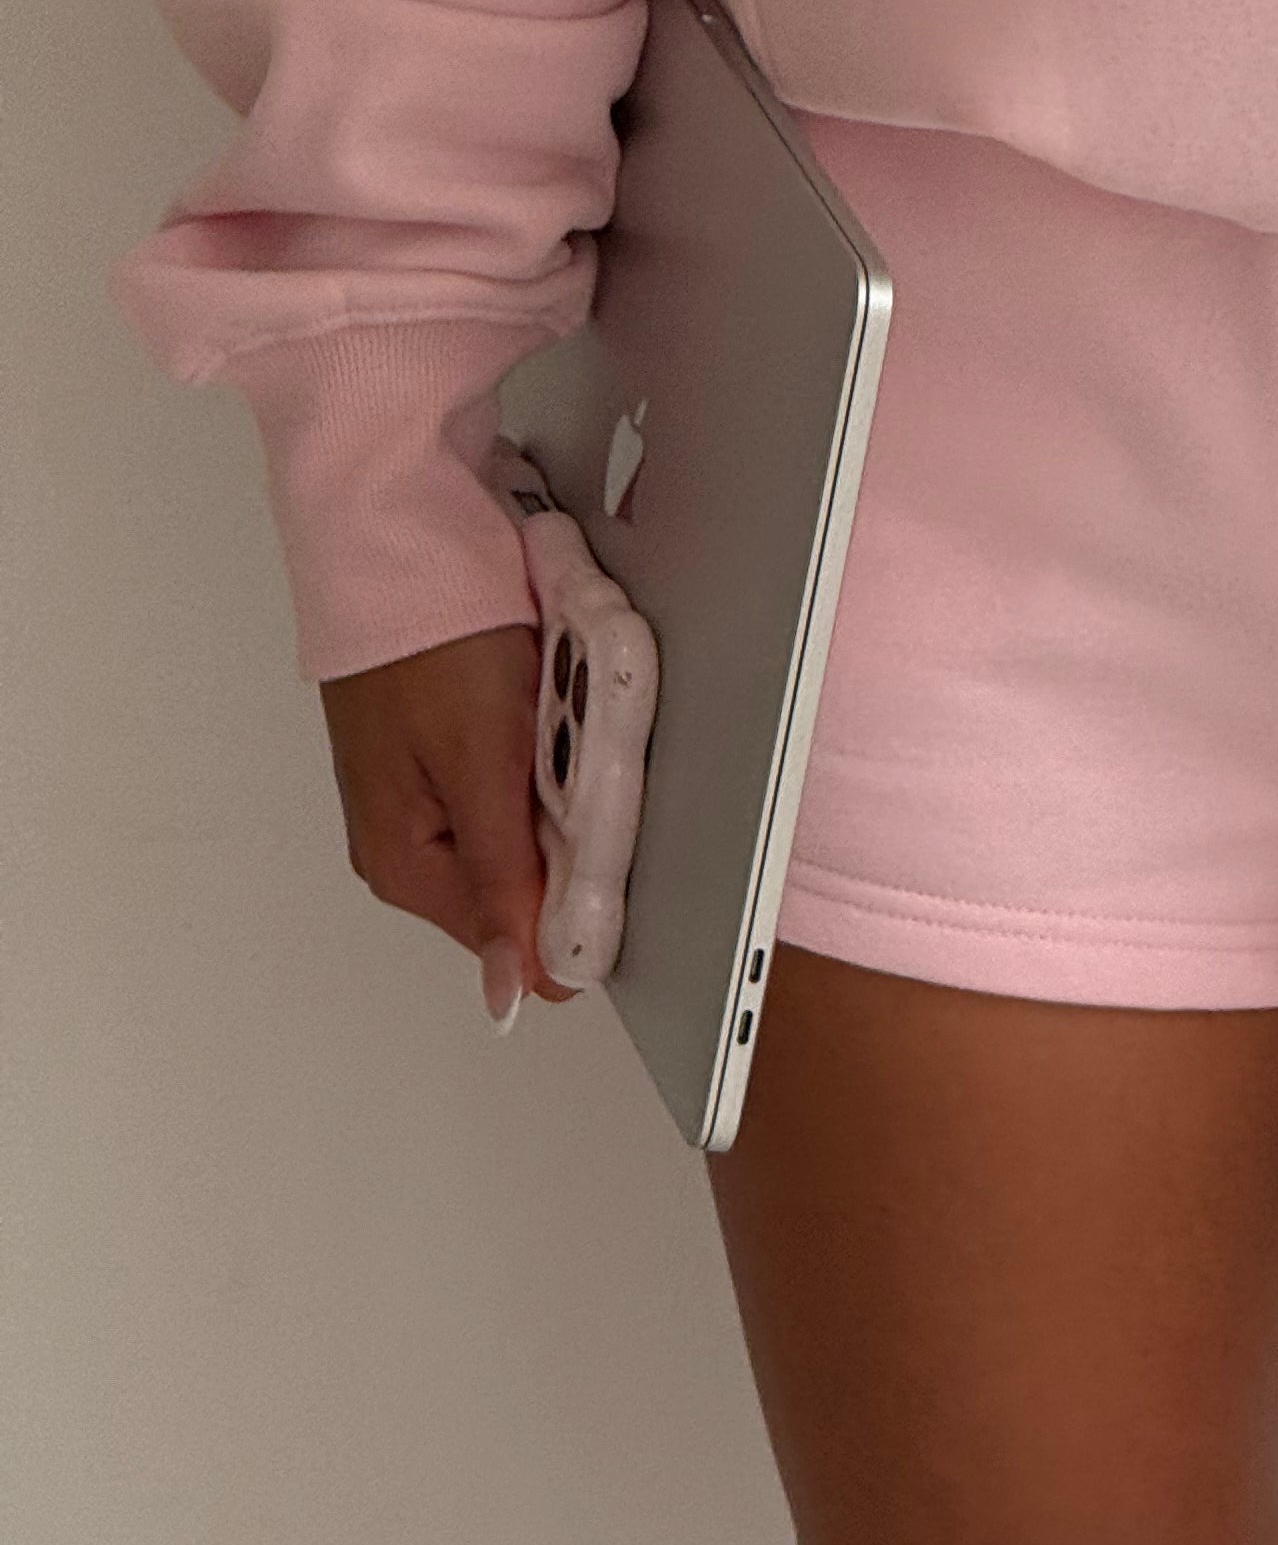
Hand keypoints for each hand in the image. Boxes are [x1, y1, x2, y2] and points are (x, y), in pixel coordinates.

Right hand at [322, 620, 581, 1019]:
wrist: (399, 544)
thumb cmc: (435, 646)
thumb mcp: (481, 767)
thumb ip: (501, 882)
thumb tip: (513, 1000)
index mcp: (405, 868)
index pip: (516, 941)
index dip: (576, 908)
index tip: (612, 851)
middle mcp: (405, 848)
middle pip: (521, 886)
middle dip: (565, 840)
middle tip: (575, 763)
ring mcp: (421, 799)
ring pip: (522, 832)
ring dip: (553, 794)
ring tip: (555, 727)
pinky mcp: (439, 754)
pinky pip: (509, 785)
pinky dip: (537, 757)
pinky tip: (542, 712)